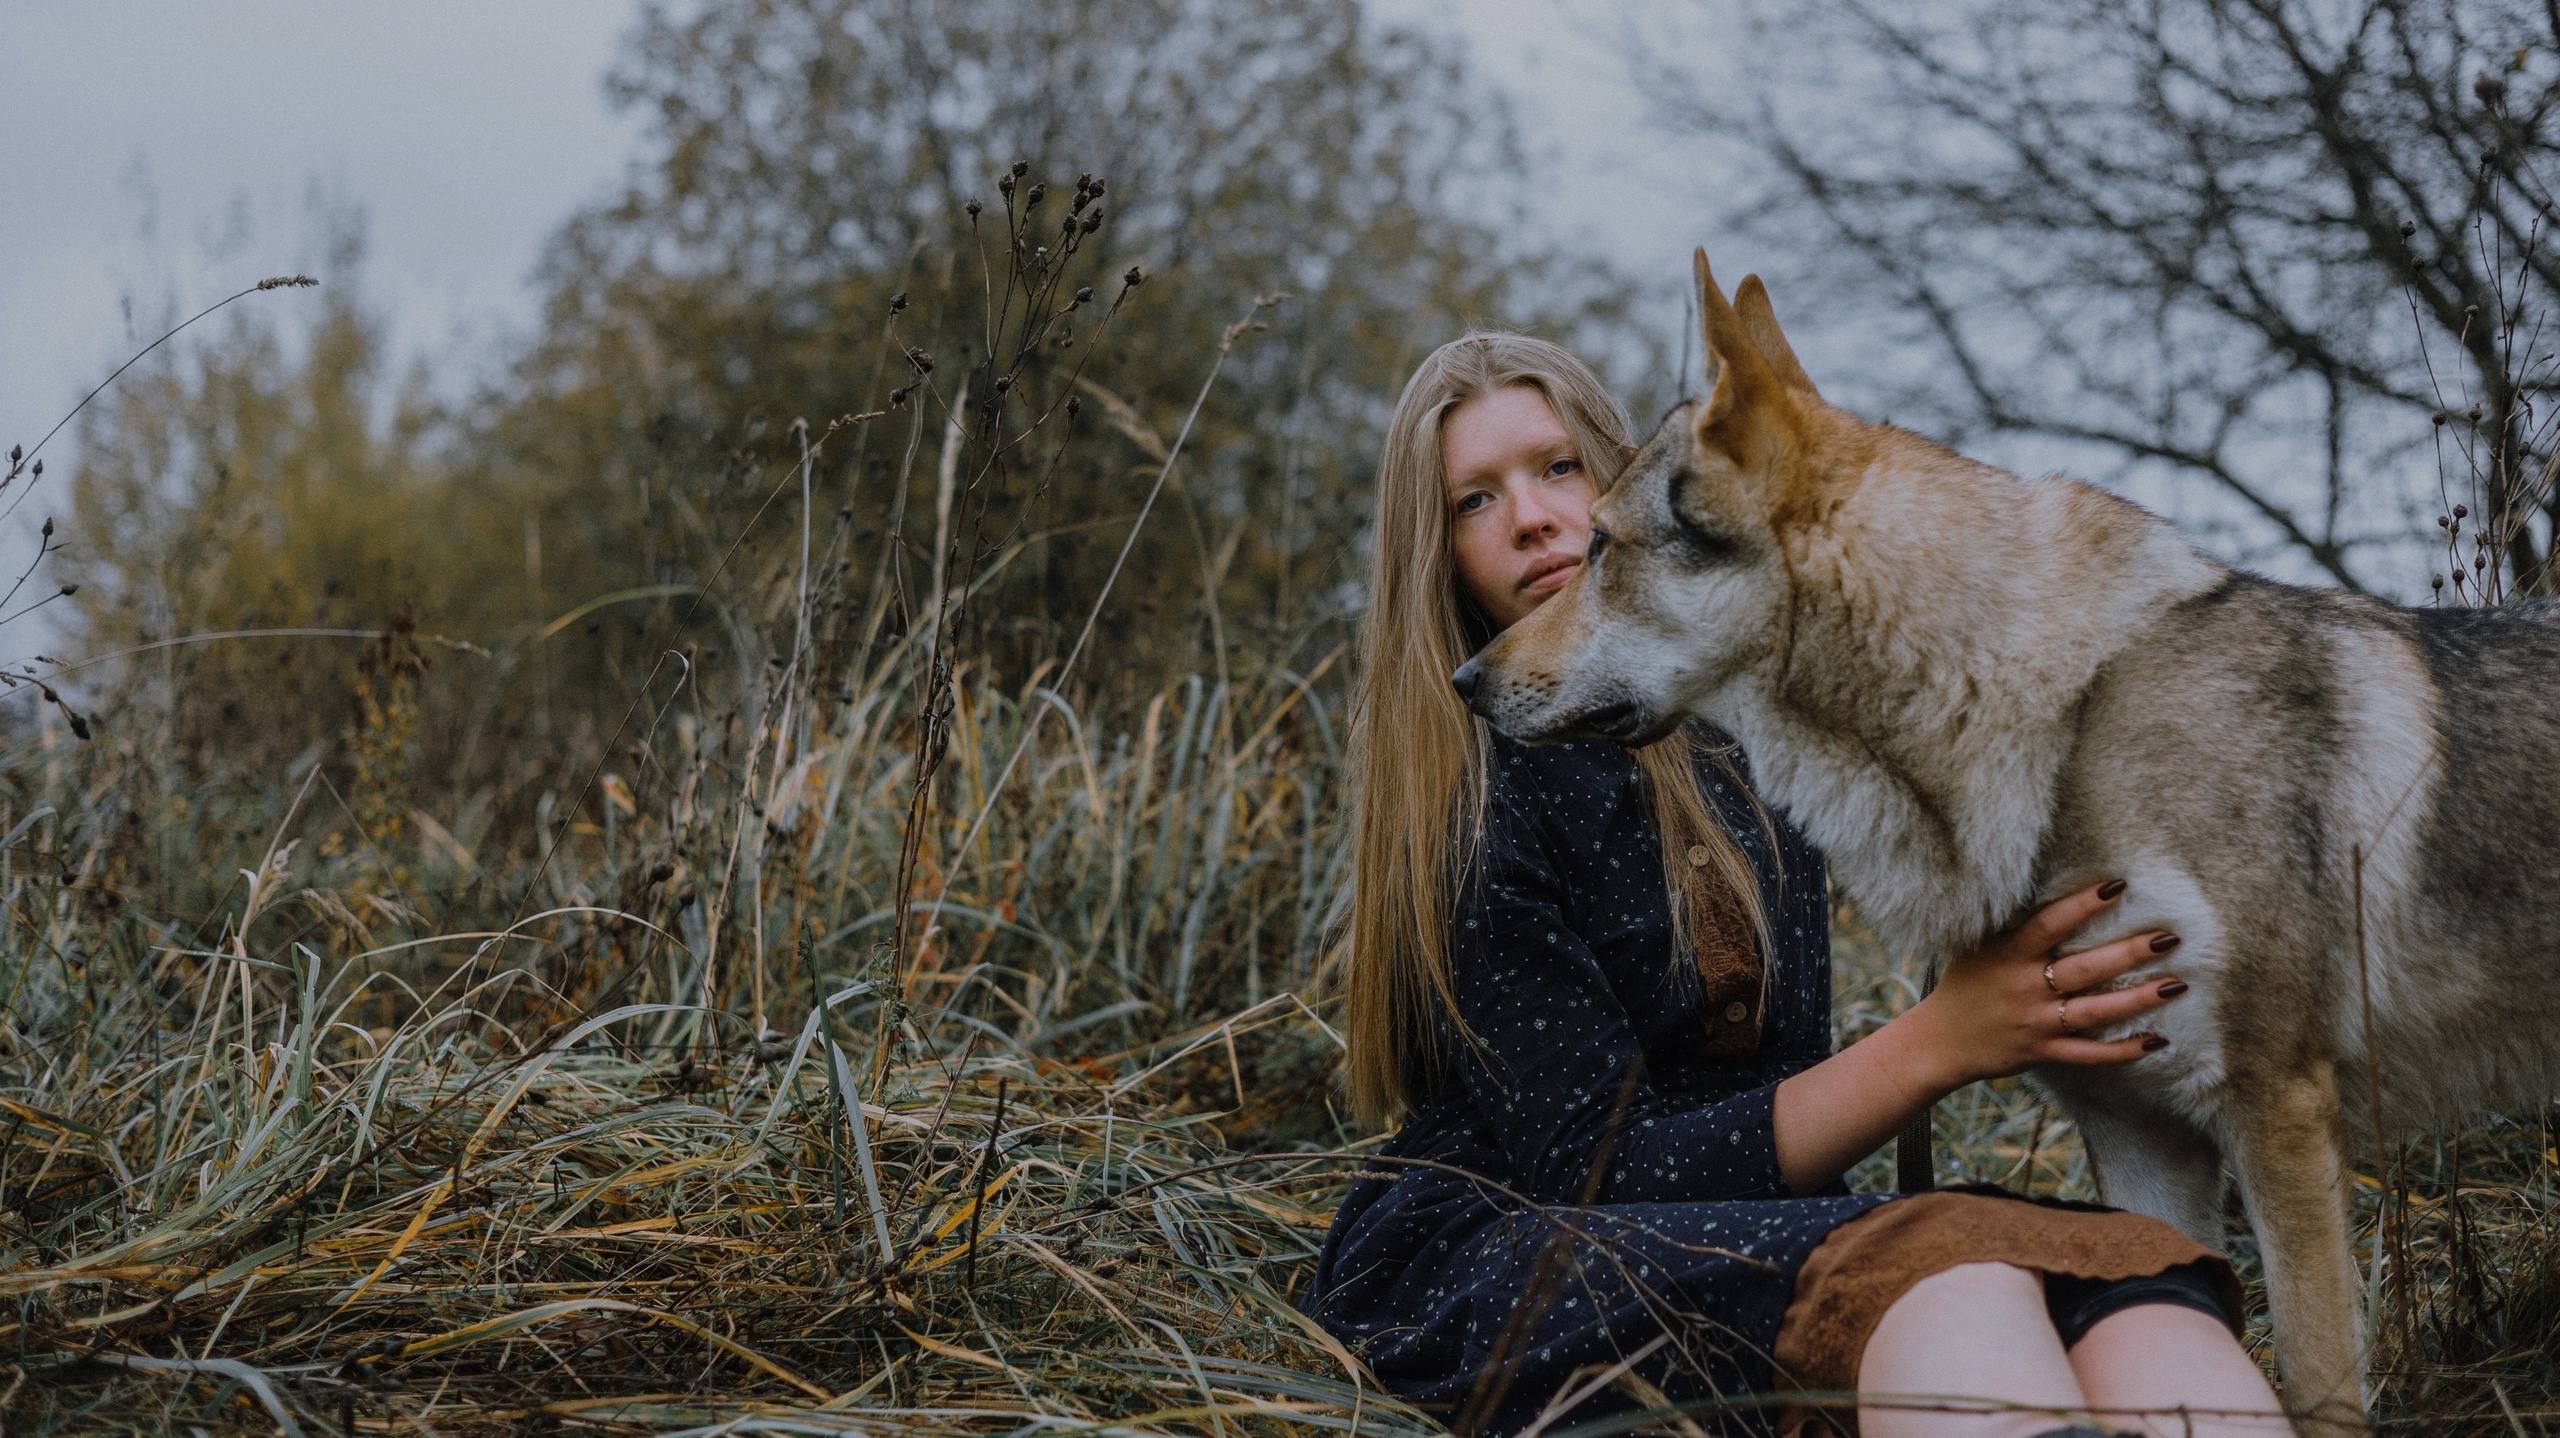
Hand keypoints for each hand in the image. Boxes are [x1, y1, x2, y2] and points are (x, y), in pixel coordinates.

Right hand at [1906, 880, 2187, 1091]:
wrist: (1940, 1042)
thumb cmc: (1964, 986)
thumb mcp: (1980, 949)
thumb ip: (2013, 928)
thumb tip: (2049, 890)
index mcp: (2009, 956)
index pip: (2050, 924)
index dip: (2083, 904)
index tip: (2118, 885)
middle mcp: (2025, 988)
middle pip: (2085, 968)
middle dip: (2129, 953)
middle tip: (2169, 938)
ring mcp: (2037, 1022)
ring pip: (2095, 1012)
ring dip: (2138, 999)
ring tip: (2176, 985)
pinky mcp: (2044, 1051)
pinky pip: (2089, 1053)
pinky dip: (2123, 1051)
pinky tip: (2157, 1041)